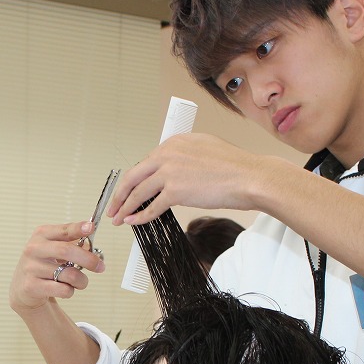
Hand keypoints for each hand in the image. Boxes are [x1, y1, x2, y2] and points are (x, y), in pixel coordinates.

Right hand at [9, 221, 104, 315]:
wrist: (23, 287)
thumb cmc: (45, 264)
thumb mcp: (55, 249)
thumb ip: (74, 244)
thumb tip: (91, 248)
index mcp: (41, 235)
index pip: (63, 230)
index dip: (78, 228)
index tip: (91, 227)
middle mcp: (34, 249)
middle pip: (67, 251)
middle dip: (88, 260)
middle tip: (100, 267)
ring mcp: (31, 268)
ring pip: (69, 274)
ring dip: (82, 281)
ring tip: (80, 282)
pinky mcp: (31, 286)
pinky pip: (63, 290)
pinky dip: (70, 291)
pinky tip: (64, 289)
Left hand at [107, 133, 275, 225]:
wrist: (249, 177)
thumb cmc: (234, 167)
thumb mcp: (205, 148)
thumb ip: (185, 155)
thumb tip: (173, 170)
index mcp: (175, 142)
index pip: (146, 162)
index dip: (134, 179)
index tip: (128, 190)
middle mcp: (169, 153)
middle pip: (134, 175)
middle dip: (120, 193)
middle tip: (113, 205)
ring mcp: (170, 171)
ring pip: (138, 191)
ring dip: (125, 207)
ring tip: (119, 218)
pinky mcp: (175, 190)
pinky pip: (151, 206)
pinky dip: (140, 216)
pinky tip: (134, 221)